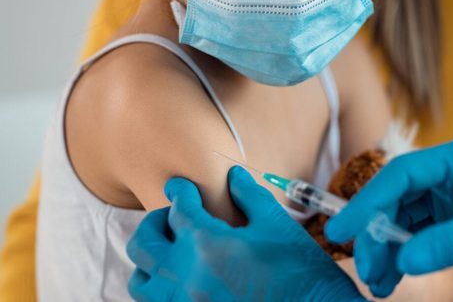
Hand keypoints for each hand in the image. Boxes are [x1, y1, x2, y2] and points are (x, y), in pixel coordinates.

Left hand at [127, 166, 365, 301]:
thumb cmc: (301, 270)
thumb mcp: (276, 224)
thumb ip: (249, 195)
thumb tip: (233, 175)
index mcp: (208, 245)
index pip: (179, 209)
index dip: (180, 191)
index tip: (180, 187)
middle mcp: (187, 277)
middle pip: (144, 242)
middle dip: (154, 222)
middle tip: (174, 216)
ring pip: (140, 281)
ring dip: (150, 260)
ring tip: (172, 251)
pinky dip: (161, 288)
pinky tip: (184, 278)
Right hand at [326, 135, 452, 298]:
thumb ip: (446, 242)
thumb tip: (401, 261)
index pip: (401, 174)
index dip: (367, 201)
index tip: (340, 230)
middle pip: (400, 201)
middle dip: (379, 235)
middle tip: (366, 269)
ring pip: (410, 222)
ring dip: (392, 251)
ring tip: (379, 284)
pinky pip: (427, 238)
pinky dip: (411, 257)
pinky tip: (398, 277)